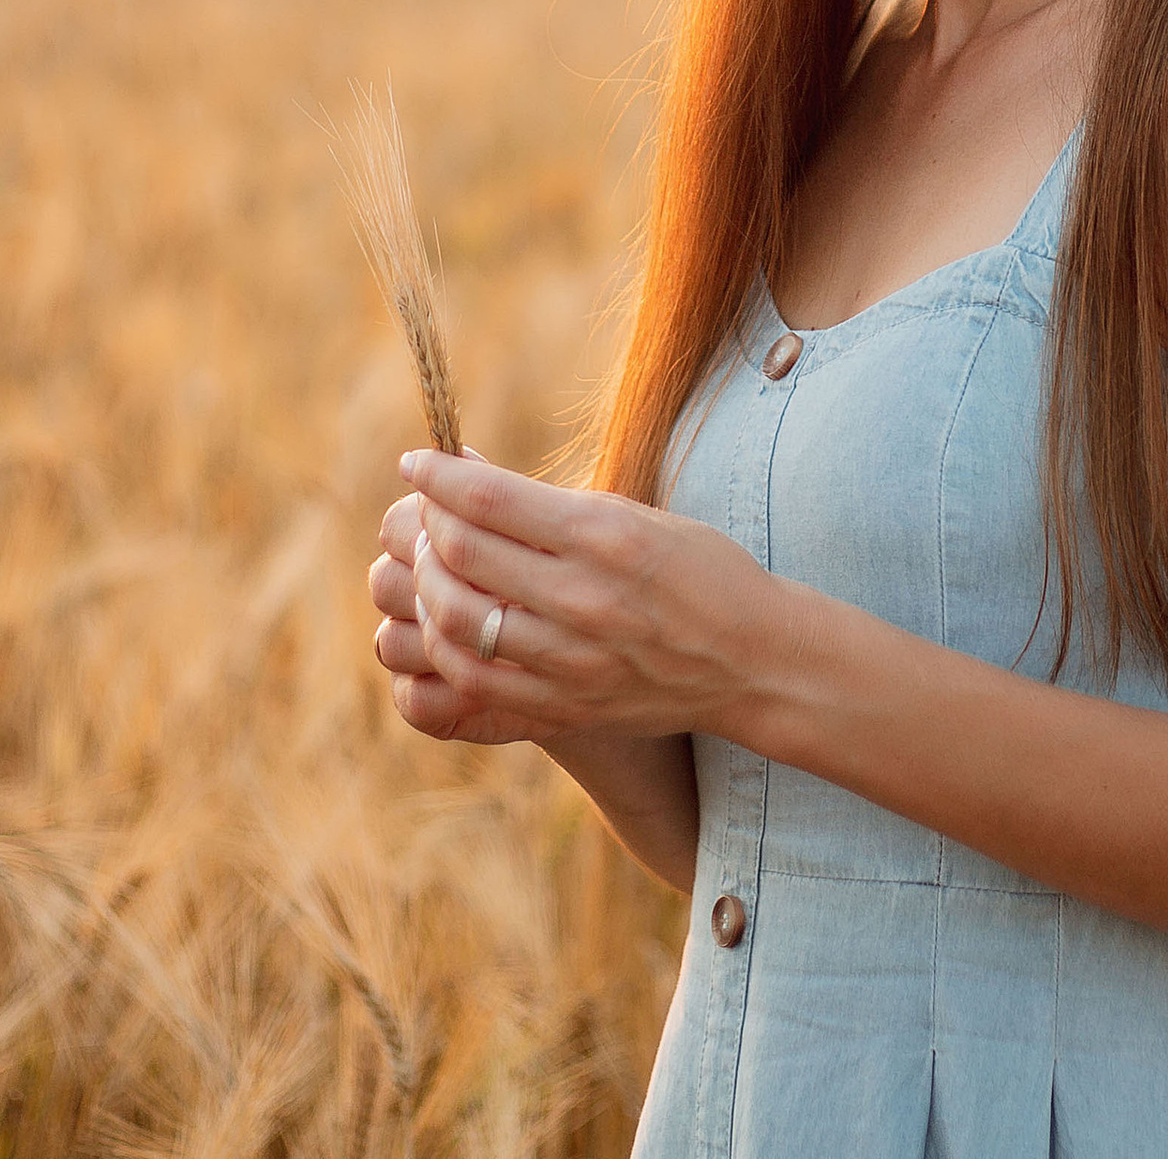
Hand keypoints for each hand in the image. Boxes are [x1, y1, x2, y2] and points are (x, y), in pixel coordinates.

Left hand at [394, 448, 781, 741]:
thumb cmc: (700, 571)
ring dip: (426, 585)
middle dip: (426, 523)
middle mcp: (582, 597)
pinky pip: (471, 683)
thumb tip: (470, 476)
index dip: (438, 476)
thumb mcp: (638, 518)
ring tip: (430, 565)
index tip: (416, 462)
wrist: (751, 659)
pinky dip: (441, 649)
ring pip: (456, 621)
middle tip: (423, 510)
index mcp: (605, 536)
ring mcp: (569, 659)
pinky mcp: (563, 705)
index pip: (491, 498)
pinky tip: (443, 624)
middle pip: (462, 555)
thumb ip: (555, 506)